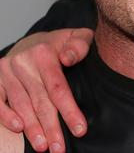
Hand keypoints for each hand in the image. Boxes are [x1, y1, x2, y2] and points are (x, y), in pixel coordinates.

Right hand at [0, 28, 92, 152]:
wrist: (33, 41)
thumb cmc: (60, 44)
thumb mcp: (76, 37)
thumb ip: (80, 45)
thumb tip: (69, 58)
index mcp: (44, 53)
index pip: (58, 87)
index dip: (69, 110)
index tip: (80, 130)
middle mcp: (23, 62)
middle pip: (40, 100)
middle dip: (51, 126)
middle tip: (59, 148)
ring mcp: (7, 71)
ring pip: (21, 104)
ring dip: (31, 128)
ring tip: (43, 146)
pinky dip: (5, 115)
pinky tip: (17, 129)